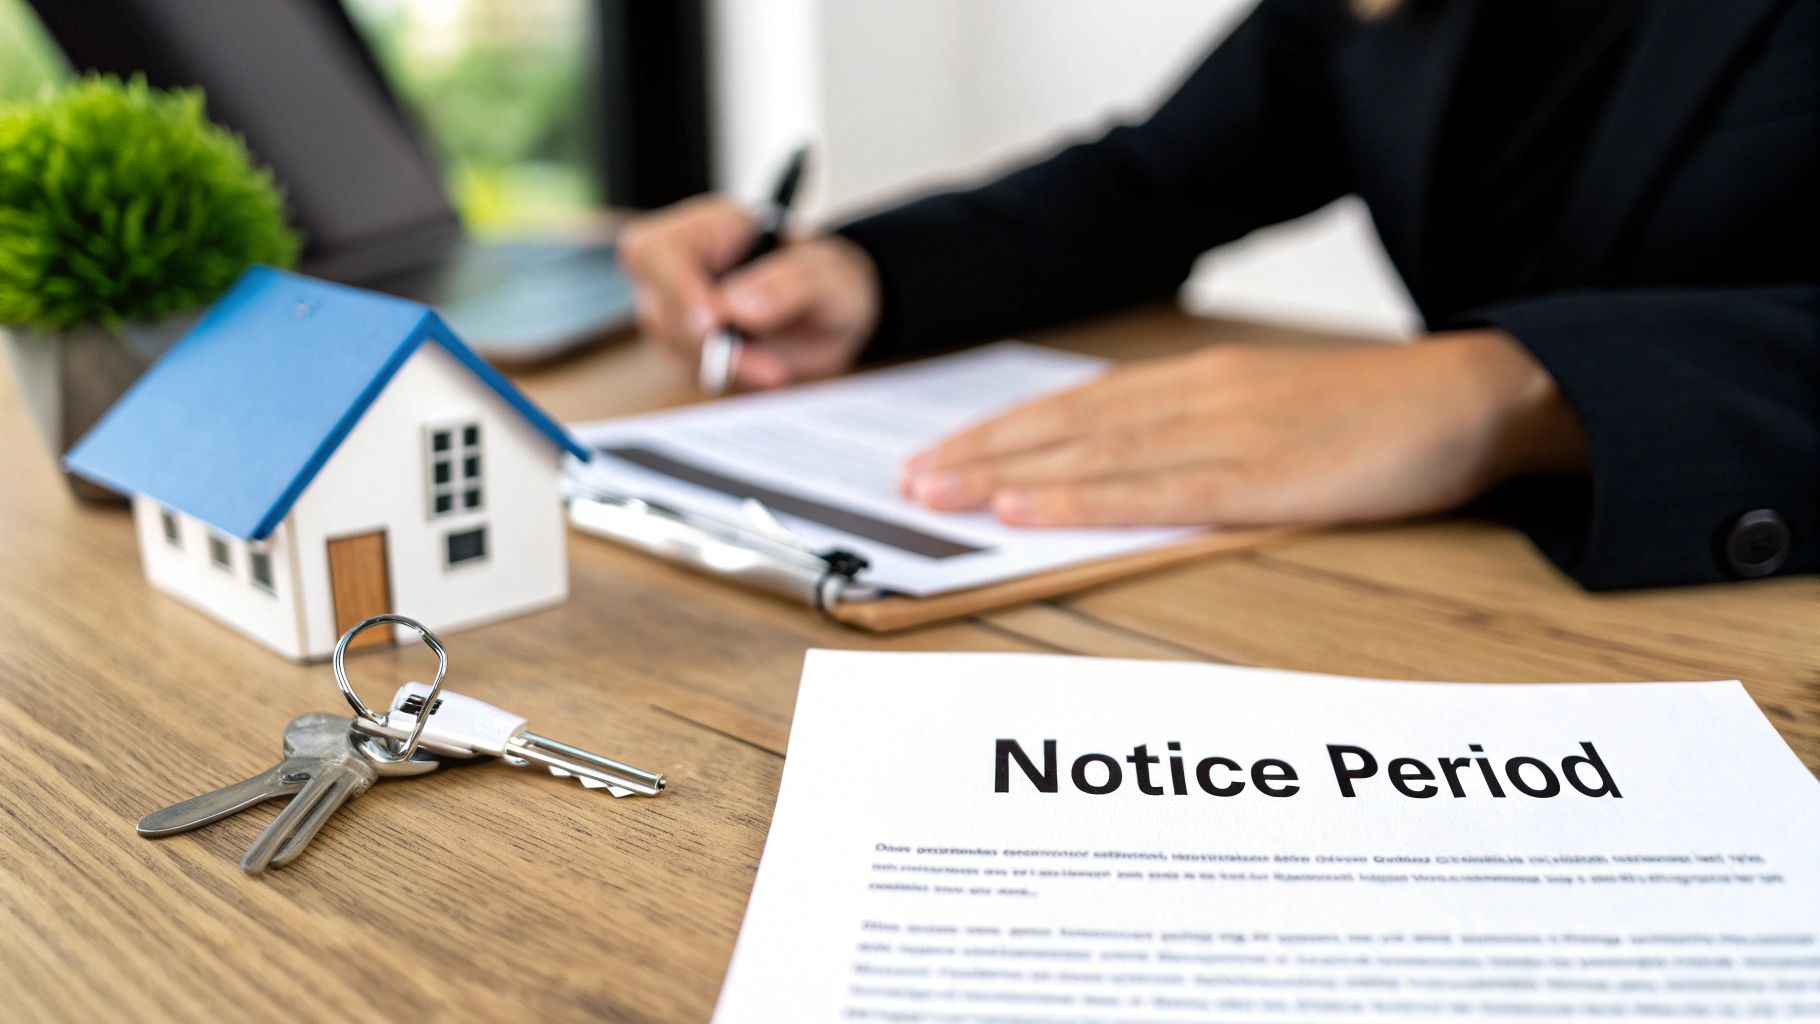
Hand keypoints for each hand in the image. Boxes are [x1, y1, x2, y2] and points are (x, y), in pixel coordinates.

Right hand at [616, 195, 882, 389]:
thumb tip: (736, 308)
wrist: (834, 312)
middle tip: (764, 366)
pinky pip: (693, 370)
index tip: (713, 322)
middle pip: (655, 305)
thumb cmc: (828, 277)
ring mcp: (679, 308)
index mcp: (708, 227)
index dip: (676, 288)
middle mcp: (682, 266)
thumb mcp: (827, 274)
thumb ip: (786, 284)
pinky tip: (768, 369)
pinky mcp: (689, 346)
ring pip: (671, 345)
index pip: (657, 251)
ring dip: (725, 364)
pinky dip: (731, 376)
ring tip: (777, 367)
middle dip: (704, 342)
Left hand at [900, 331, 1587, 527]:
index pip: (1082, 403)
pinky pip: (1151, 492)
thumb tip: (1138, 467)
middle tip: (910, 479)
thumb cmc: (1379, 417)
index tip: (946, 448)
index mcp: (1204, 380)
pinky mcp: (1260, 477)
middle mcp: (1199, 396)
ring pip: (1092, 452)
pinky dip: (1079, 497)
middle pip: (1068, 423)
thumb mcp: (1277, 413)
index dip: (1007, 426)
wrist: (1474, 396)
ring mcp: (1227, 434)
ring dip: (1006, 470)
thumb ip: (1207, 435)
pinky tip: (1026, 506)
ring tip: (939, 492)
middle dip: (981, 448)